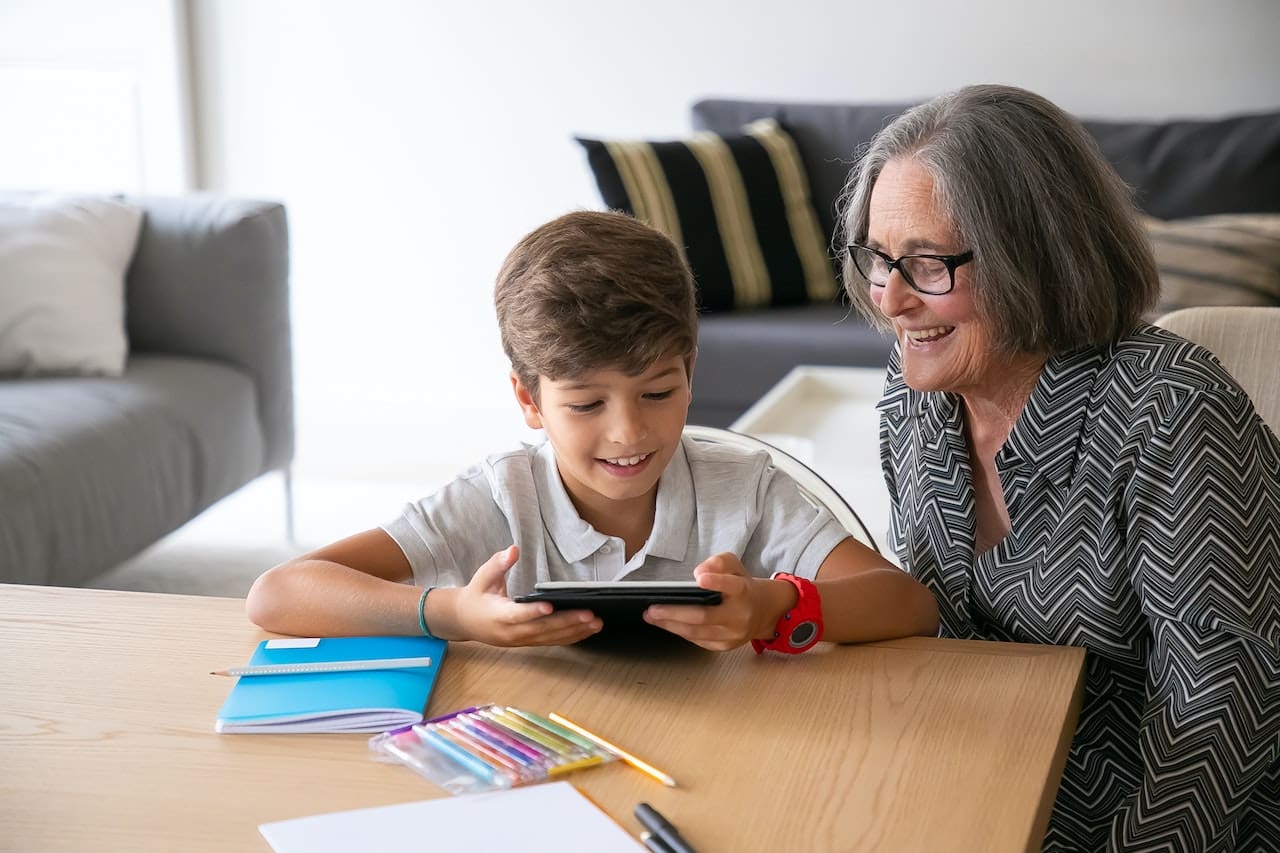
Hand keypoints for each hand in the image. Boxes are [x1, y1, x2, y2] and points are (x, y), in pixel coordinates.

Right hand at [449, 546, 601, 645]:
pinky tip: (587, 631)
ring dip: (574, 631)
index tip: (549, 606)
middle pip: (541, 630)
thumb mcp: (482, 577)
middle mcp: (510, 632)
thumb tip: (513, 550)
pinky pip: (551, 641)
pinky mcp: (528, 642)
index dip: (533, 612)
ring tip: (596, 623)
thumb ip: (498, 564)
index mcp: (497, 615)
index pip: (517, 615)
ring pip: (550, 638)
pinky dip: (571, 637)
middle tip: (589, 614)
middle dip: (566, 622)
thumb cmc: (476, 596)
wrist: (464, 621)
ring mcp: (520, 641)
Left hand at [643, 553, 786, 650]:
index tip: (699, 578)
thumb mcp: (734, 566)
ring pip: (697, 632)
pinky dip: (679, 631)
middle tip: (653, 608)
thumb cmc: (742, 586)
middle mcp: (740, 615)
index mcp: (744, 592)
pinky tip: (665, 624)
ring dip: (670, 625)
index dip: (716, 582)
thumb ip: (718, 563)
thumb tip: (699, 573)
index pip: (732, 586)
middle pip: (704, 616)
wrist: (761, 612)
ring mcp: (732, 634)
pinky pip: (698, 640)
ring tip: (651, 616)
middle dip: (675, 613)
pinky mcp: (724, 645)